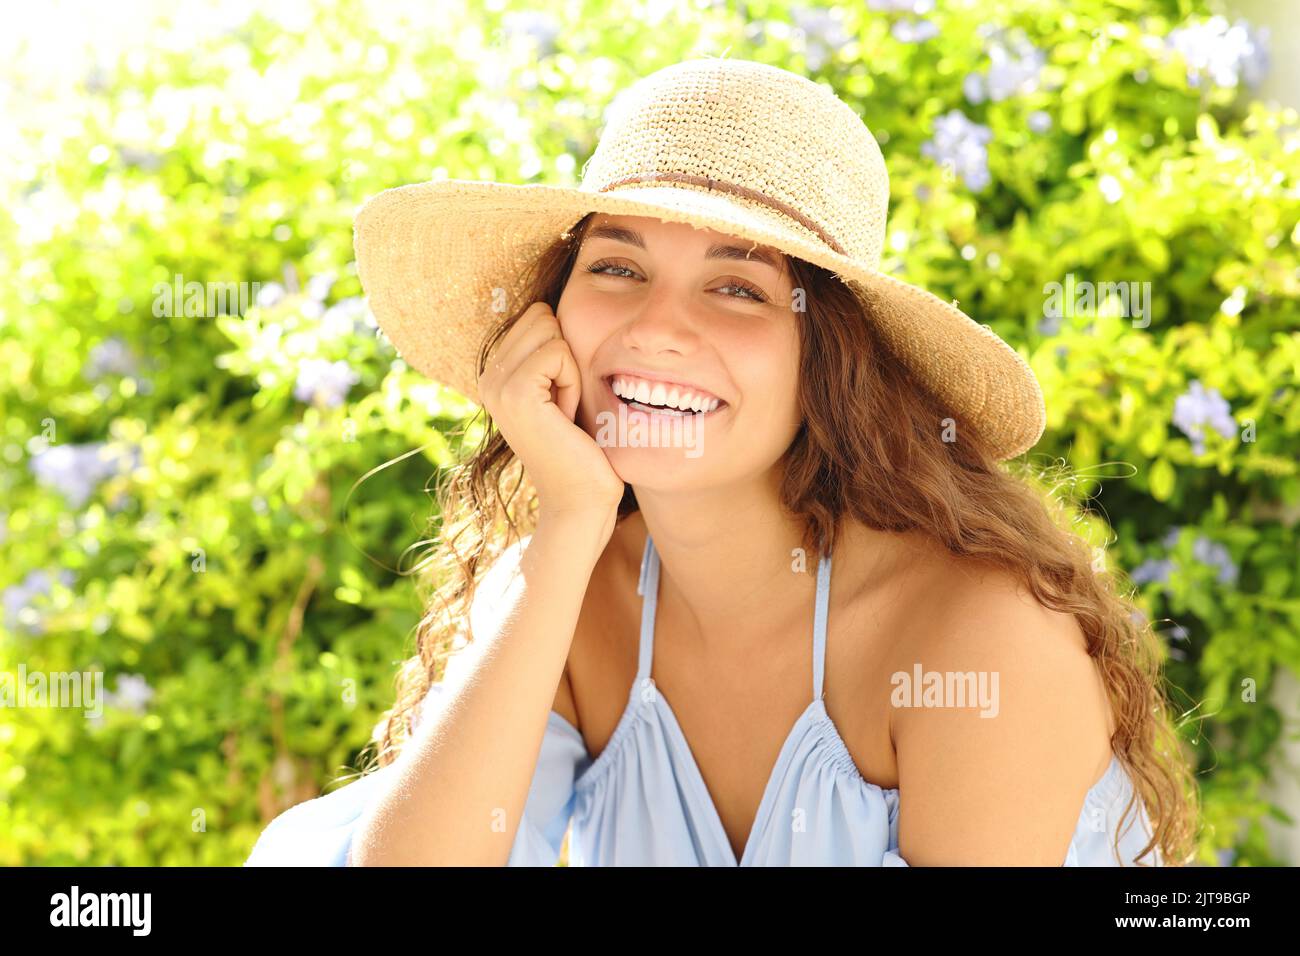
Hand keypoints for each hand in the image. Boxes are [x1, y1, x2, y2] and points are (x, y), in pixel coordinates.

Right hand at [478, 302, 625, 520]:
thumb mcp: (562, 389)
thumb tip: (558, 306)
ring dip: (571, 370)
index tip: (560, 397)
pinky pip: (559, 353)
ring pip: (551, 330)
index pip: (537, 314)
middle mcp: (487, 375)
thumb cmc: (583, 446)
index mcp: (494, 371)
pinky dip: (573, 382)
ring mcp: (496, 384)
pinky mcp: (515, 393)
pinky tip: (565, 417)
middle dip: (566, 355)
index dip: (563, 350)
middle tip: (563, 404)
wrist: (579, 500)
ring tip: (563, 412)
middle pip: (542, 315)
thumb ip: (551, 352)